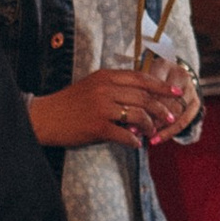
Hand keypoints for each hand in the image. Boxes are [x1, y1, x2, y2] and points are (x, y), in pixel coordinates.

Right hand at [36, 59, 189, 149]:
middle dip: (161, 108)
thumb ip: (115, 87)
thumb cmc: (69, 103)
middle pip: (144, 97)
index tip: (175, 93)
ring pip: (138, 115)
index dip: (161, 86)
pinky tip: (136, 144)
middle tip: (171, 117)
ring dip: (150, 126)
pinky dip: (134, 141)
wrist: (44, 117)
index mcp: (106, 77)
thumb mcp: (92, 86)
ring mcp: (102, 108)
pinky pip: (125, 135)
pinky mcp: (97, 127)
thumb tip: (141, 97)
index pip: (141, 78)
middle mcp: (105, 89)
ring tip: (153, 133)